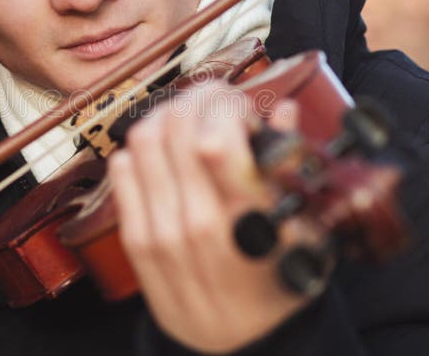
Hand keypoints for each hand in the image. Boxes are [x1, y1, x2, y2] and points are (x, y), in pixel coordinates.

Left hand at [109, 82, 321, 353]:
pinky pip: (121, 167)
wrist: (230, 345)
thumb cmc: (273, 287)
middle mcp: (195, 222)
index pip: (214, 139)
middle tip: (219, 103)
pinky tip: (166, 153)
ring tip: (192, 120)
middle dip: (200, 98)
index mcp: (245, 221)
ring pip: (143, 137)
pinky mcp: (134, 236)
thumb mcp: (306, 234)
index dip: (226, 105)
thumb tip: (283, 110)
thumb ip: (292, 169)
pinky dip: (142, 146)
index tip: (243, 107)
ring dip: (169, 114)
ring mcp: (158, 229)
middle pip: (174, 125)